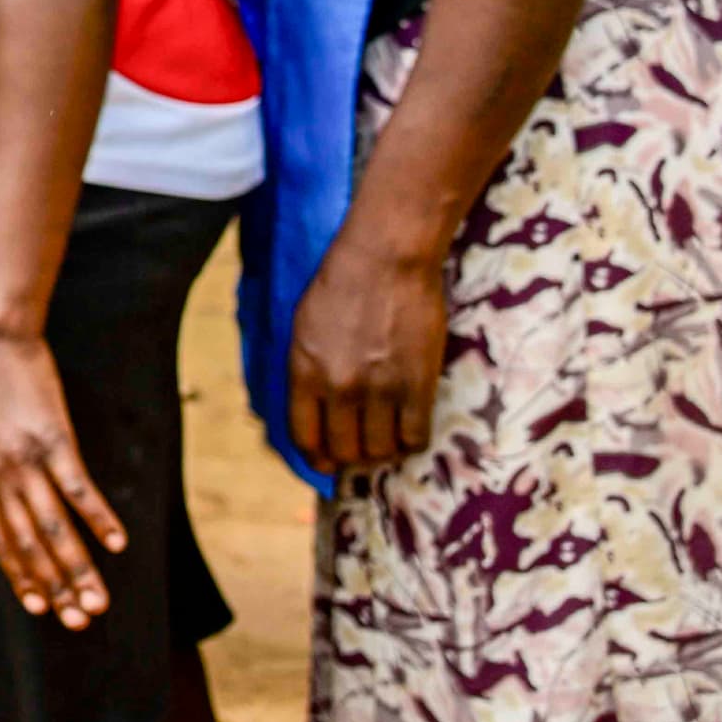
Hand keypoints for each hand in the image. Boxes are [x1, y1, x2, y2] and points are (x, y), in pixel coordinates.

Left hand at [0, 327, 118, 627]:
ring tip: (100, 601)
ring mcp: (24, 460)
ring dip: (79, 569)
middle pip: (28, 544)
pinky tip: (117, 543)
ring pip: (54, 528)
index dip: (19, 573)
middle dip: (54, 586)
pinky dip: (99, 520)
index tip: (38, 605)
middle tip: (79, 620)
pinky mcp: (52, 440)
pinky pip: (78, 490)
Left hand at [289, 229, 451, 470]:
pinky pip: (415, 436)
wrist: (386, 258)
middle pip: (344, 450)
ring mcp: (380, 388)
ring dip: (383, 452)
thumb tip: (313, 410)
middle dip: (351, 457)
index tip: (325, 463)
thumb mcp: (304, 326)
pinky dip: (411, 441)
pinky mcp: (418, 384)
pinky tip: (410, 429)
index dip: (315, 456)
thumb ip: (306, 369)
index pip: (304, 436)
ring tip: (386, 440)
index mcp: (304, 371)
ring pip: (380, 450)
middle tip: (362, 450)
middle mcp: (339, 386)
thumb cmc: (341, 284)